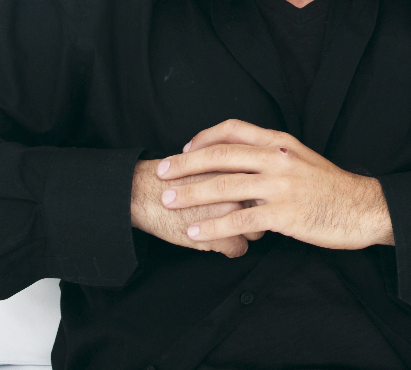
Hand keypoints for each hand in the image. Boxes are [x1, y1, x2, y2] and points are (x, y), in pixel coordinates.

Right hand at [130, 159, 264, 257]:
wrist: (144, 192)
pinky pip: (239, 249)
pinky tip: (216, 242)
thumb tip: (255, 176)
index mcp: (238, 166)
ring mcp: (231, 213)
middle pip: (264, 207)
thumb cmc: (175, 177)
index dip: (258, 192)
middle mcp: (239, 188)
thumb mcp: (209, 162)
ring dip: (244, 232)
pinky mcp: (219, 236)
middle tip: (240, 215)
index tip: (252, 197)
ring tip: (226, 228)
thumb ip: (233, 166)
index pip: (266, 183)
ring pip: (256, 230)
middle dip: (256, 213)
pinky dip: (229, 249)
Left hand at [156, 119, 394, 249]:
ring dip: (191, 194)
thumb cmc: (330, 187)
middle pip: (221, 155)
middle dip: (185, 164)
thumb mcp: (302, 159)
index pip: (234, 128)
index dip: (205, 137)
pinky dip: (213, 227)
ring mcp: (280, 186)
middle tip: (162, 172)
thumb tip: (240, 161)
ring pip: (224, 187)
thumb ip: (271, 156)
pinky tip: (196, 233)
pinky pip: (239, 221)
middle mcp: (277, 158)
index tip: (186, 148)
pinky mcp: (283, 215)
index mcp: (280, 142)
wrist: (362, 208)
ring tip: (170, 201)